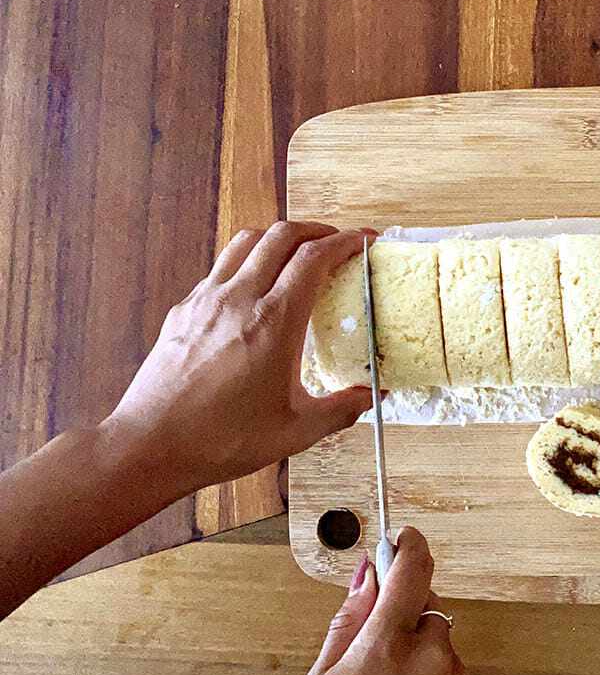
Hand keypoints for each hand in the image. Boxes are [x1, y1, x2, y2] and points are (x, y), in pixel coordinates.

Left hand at [103, 221, 375, 493]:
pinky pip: (221, 268)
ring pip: (246, 242)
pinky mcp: (184, 310)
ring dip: (279, 238)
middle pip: (281, 235)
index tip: (363, 240)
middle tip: (337, 242)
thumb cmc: (221, 439)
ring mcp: (206, 300)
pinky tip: (257, 288)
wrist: (152, 445)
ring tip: (298, 253)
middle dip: (316, 230)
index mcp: (273, 323)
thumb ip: (342, 408)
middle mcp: (238, 300)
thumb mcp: (297, 430)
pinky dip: (248, 262)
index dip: (345, 241)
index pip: (313, 258)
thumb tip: (372, 395)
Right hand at [295, 527, 483, 674]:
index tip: (404, 538)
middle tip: (376, 655)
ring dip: (422, 659)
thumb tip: (367, 573)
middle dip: (406, 619)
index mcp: (386, 646)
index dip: (409, 545)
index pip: (412, 569)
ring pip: (443, 647)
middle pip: (428, 609)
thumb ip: (348, 620)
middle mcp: (430, 659)